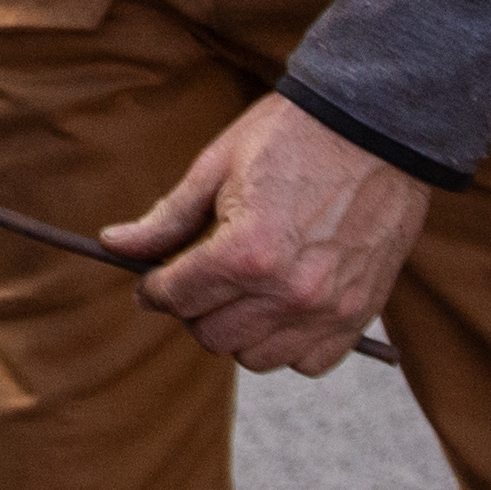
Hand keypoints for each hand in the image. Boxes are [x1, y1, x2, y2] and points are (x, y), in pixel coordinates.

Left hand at [108, 94, 429, 375]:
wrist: (377, 126)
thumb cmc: (293, 135)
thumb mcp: (217, 165)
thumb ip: (166, 217)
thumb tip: (113, 244)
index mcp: (246, 252)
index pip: (175, 297)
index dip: (152, 289)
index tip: (150, 281)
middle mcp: (288, 292)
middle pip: (210, 334)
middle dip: (192, 308)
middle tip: (197, 278)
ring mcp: (328, 309)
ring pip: (255, 357)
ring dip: (237, 331)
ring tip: (241, 291)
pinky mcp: (361, 314)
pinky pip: (308, 363)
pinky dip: (288, 346)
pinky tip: (281, 308)